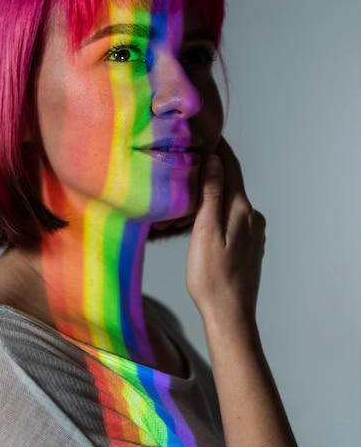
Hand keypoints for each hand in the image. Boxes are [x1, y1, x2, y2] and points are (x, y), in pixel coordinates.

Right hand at [186, 138, 265, 330]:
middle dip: (215, 167)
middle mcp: (253, 217)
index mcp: (241, 210)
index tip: (206, 132)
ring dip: (215, 189)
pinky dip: (219, 208)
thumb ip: (212, 195)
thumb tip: (216, 161)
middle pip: (233, 182)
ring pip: (232, 201)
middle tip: (193, 154)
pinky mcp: (249, 245)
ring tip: (192, 184)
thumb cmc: (211, 277)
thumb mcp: (206, 232)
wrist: (230, 314)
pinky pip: (233, 217)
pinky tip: (204, 214)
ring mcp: (253, 232)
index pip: (232, 168)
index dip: (220, 148)